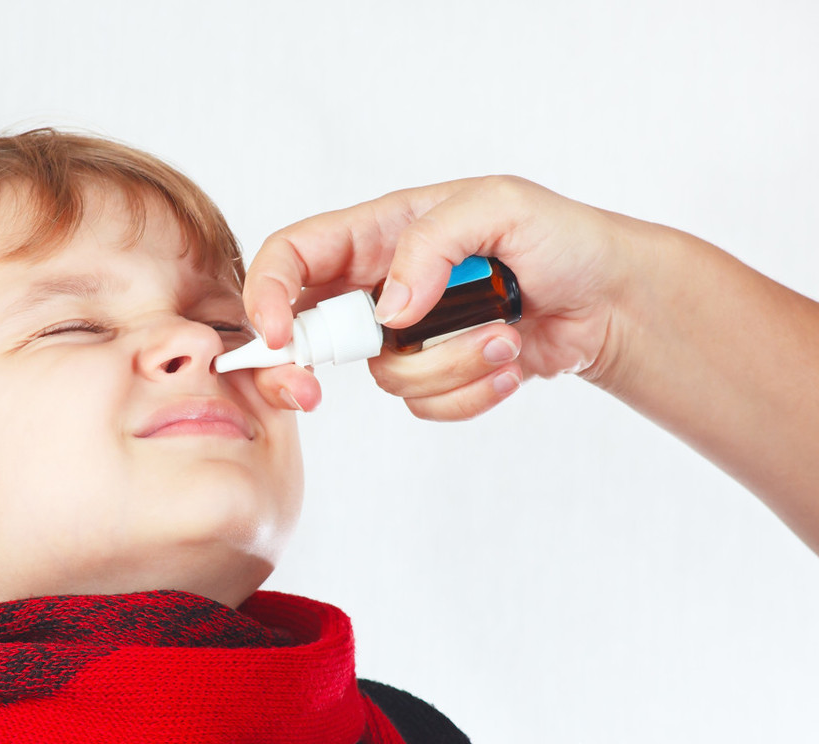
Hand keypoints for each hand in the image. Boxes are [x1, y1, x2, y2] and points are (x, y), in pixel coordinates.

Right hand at [242, 176, 648, 418]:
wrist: (609, 299)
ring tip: (504, 335)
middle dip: (316, 363)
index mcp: (380, 231)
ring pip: (384, 376)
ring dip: (450, 365)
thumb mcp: (500, 207)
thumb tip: (389, 309)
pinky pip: (425, 404)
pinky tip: (511, 362)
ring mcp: (406, 335)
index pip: (293, 254)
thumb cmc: (560, 237)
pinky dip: (472, 391)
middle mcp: (381, 284)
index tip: (276, 337)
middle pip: (310, 330)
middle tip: (330, 381)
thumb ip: (432, 242)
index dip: (267, 292)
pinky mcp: (437, 374)